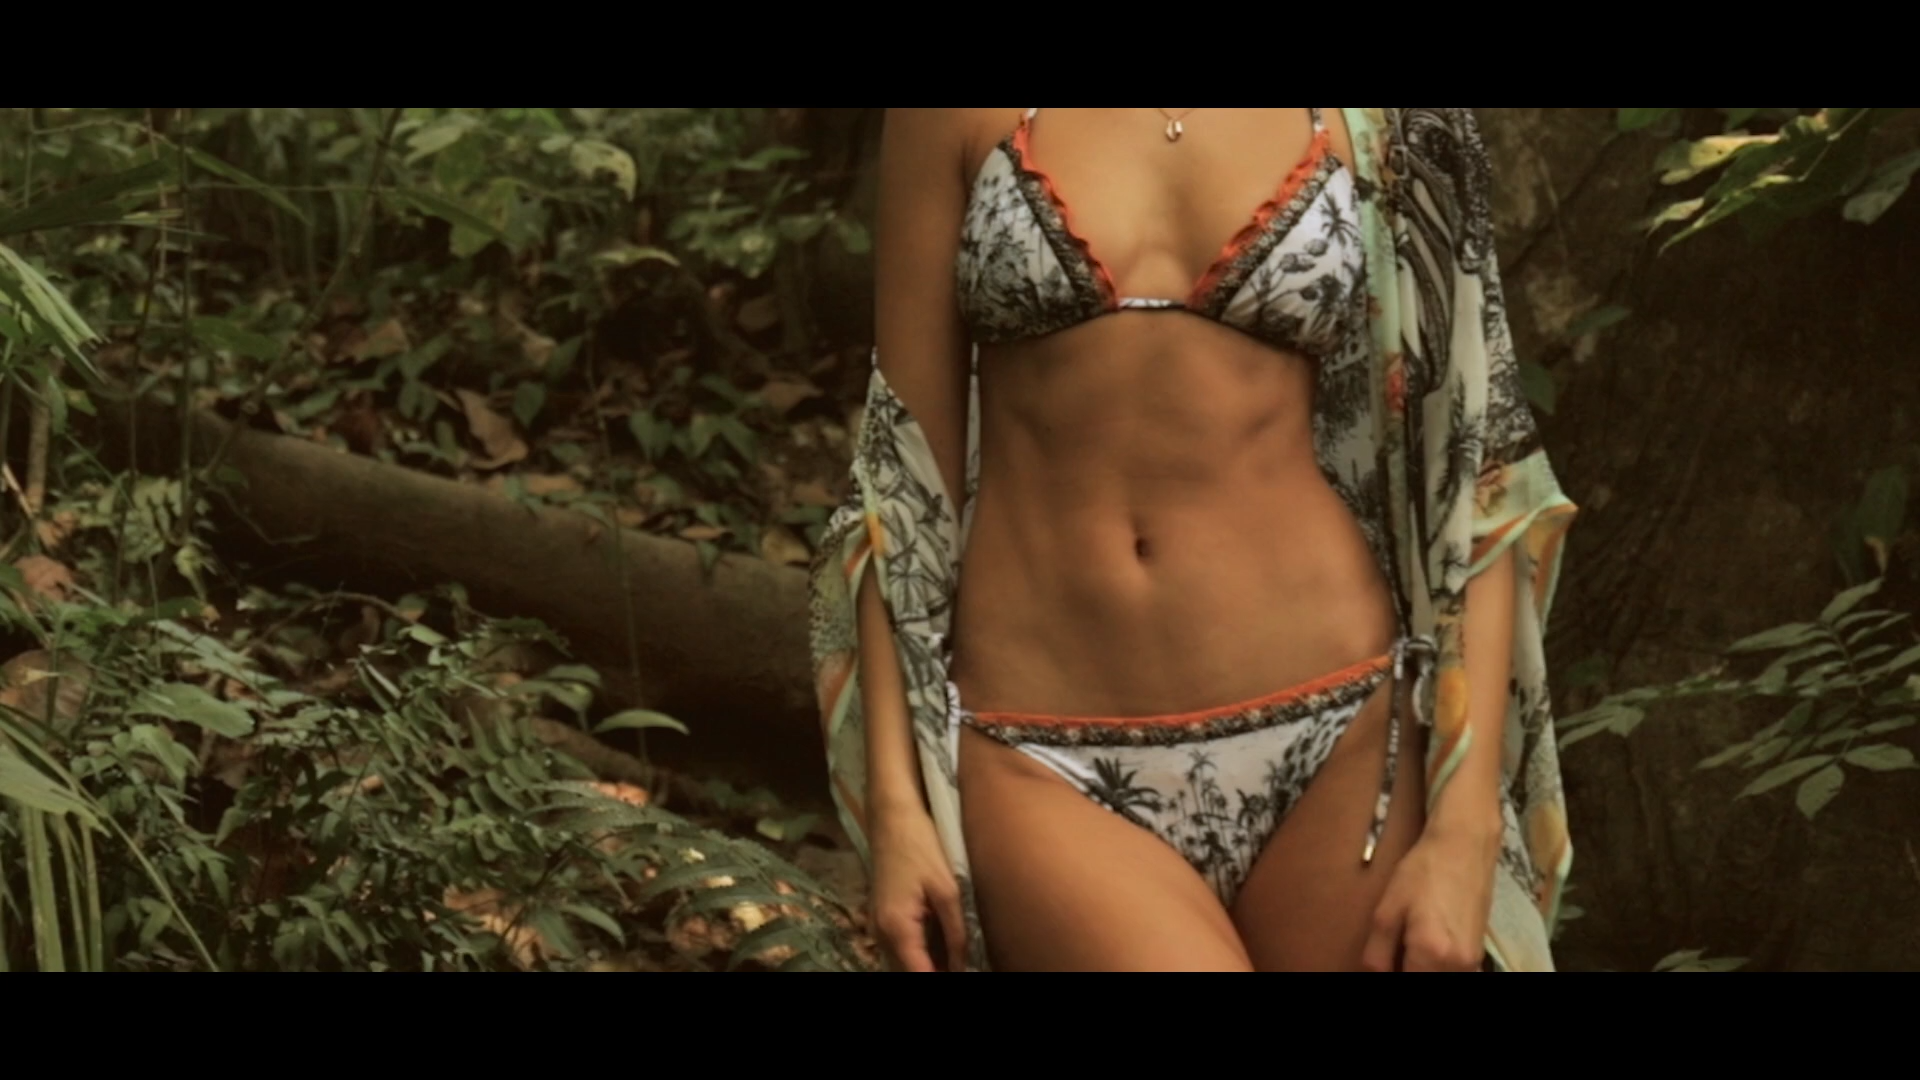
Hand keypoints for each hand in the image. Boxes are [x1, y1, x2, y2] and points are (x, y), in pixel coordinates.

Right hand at [868, 806, 966, 971]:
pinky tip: (942, 950)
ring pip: (902, 963)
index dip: (943, 978)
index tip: (965, 975)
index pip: (918, 974)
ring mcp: (877, 928)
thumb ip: (956, 933)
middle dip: (935, 972)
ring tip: (957, 959)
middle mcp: (880, 935)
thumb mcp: (947, 890)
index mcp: (896, 928)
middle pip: (907, 971)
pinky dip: (919, 954)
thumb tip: (963, 967)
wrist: (892, 818)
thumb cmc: (920, 846)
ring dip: (927, 965)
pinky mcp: (881, 919)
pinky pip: (899, 949)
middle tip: (964, 967)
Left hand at [1359, 822, 1498, 971]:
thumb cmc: (1423, 871)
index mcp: (1431, 954)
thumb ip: (1378, 953)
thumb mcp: (1387, 910)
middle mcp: (1458, 965)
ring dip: (1421, 970)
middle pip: (1426, 982)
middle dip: (1406, 972)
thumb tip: (1376, 976)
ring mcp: (1473, 961)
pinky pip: (1453, 972)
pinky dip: (1436, 968)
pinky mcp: (1479, 953)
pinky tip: (1424, 950)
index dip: (1391, 975)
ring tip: (1406, 953)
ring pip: (1440, 979)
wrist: (1465, 845)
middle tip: (1393, 958)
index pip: (1406, 983)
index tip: (1384, 964)